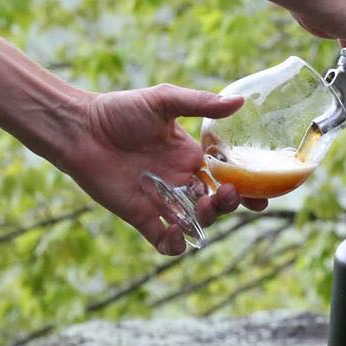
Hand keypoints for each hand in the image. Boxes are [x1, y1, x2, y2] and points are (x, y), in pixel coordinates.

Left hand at [61, 84, 267, 255]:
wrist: (80, 128)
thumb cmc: (119, 110)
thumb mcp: (164, 101)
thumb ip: (200, 104)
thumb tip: (239, 103)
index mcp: (193, 157)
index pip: (230, 176)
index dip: (249, 187)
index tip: (264, 193)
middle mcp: (182, 181)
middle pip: (218, 202)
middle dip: (231, 203)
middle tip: (231, 193)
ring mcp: (164, 200)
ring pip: (197, 221)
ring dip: (208, 218)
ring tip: (207, 203)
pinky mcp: (142, 216)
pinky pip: (165, 241)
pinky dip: (176, 244)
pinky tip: (179, 234)